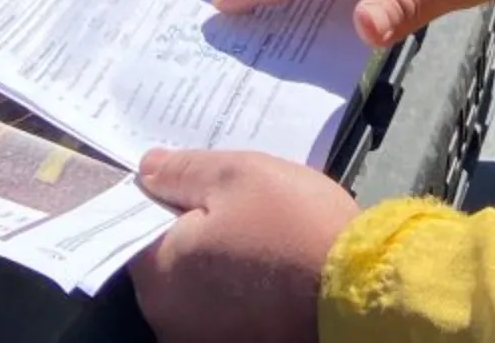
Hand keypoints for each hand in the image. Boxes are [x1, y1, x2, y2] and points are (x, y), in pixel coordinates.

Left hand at [131, 148, 356, 342]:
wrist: (358, 292)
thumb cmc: (293, 225)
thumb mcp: (238, 175)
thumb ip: (184, 170)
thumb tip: (145, 169)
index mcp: (159, 271)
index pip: (135, 228)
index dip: (165, 201)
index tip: (199, 186)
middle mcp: (167, 316)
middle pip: (166, 261)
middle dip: (192, 233)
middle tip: (238, 206)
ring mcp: (200, 339)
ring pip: (196, 288)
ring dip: (216, 264)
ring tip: (261, 236)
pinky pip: (222, 309)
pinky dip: (237, 289)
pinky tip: (270, 269)